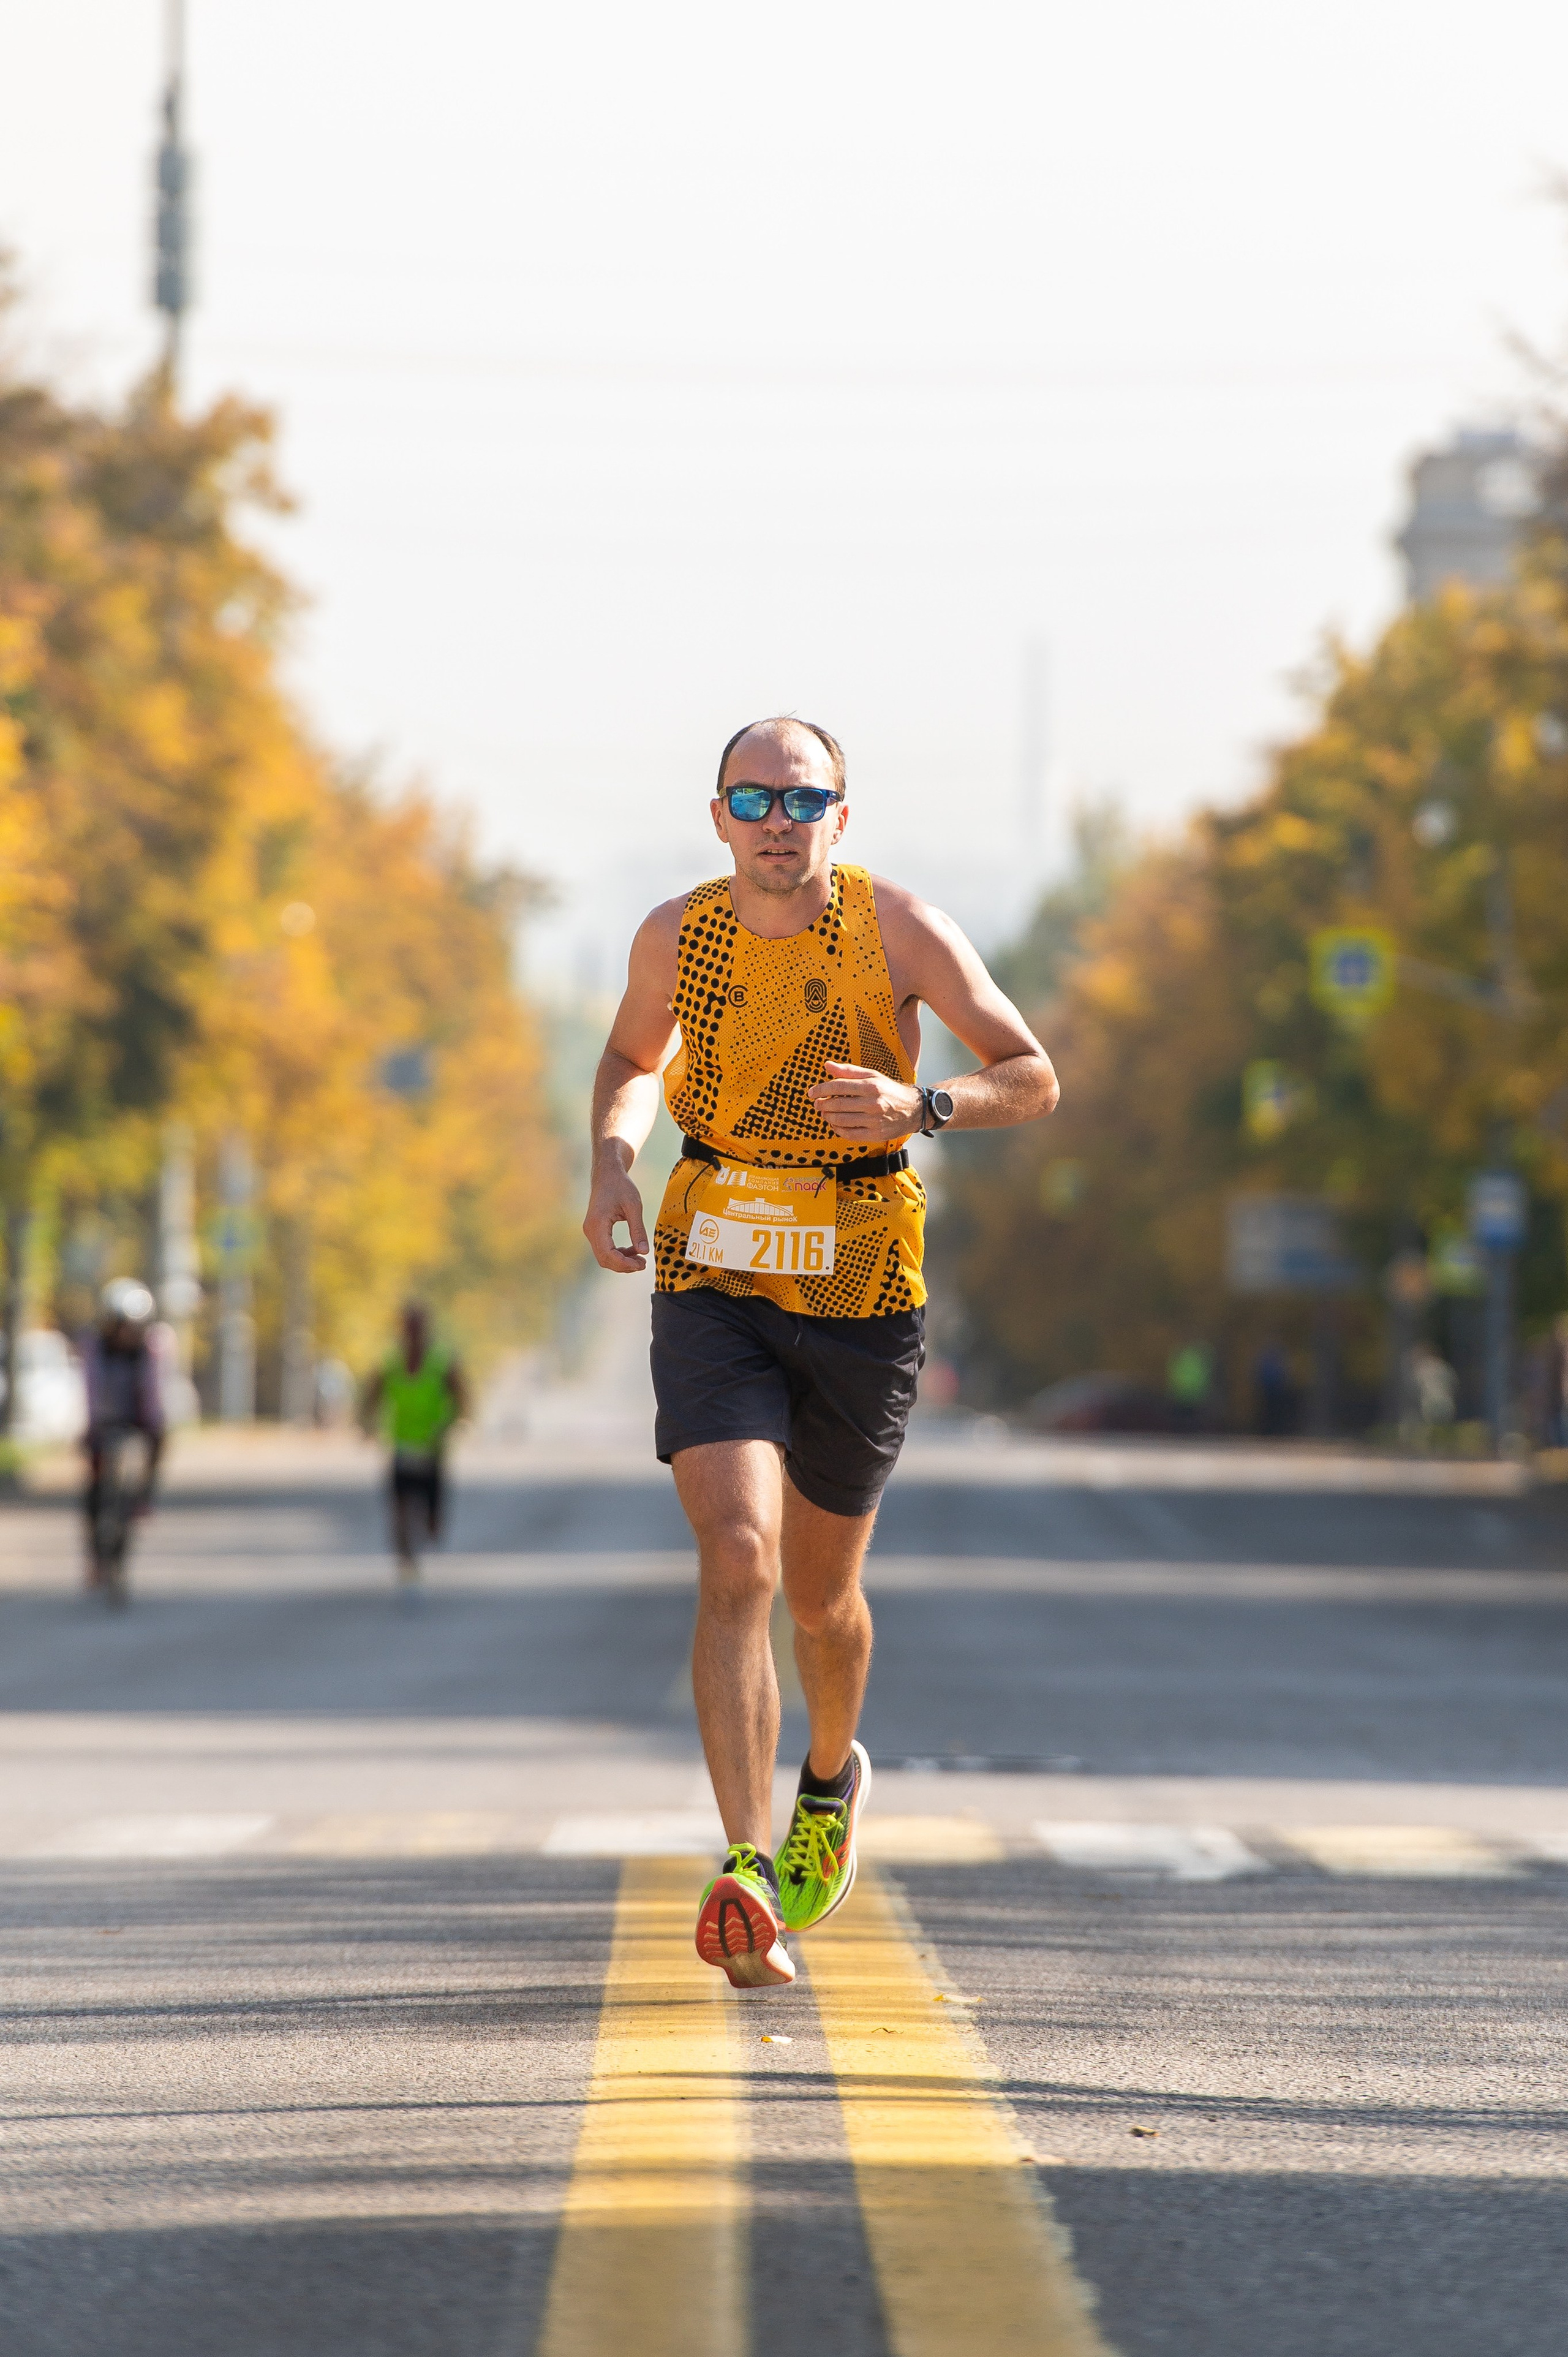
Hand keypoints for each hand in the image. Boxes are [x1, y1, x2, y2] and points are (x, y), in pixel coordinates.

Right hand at [583, 1160, 649, 1271]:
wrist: (607, 1173)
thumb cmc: (620, 1186)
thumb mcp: (633, 1206)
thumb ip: (638, 1230)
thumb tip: (644, 1252)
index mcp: (597, 1224)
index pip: (607, 1254)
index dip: (624, 1264)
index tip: (642, 1264)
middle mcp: (590, 1230)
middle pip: (604, 1259)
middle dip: (623, 1266)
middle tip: (643, 1264)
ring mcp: (591, 1231)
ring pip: (604, 1256)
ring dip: (621, 1261)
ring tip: (640, 1258)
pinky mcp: (595, 1231)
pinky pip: (604, 1249)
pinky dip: (618, 1254)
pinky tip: (632, 1250)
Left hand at [806, 1063, 922, 1141]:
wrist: (913, 1110)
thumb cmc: (890, 1091)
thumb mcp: (872, 1076)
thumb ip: (849, 1071)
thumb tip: (827, 1065)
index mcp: (871, 1086)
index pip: (839, 1086)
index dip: (821, 1089)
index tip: (812, 1092)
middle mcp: (873, 1103)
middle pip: (838, 1104)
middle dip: (822, 1104)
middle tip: (817, 1104)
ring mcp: (874, 1121)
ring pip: (841, 1120)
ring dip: (828, 1117)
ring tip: (825, 1113)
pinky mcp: (875, 1134)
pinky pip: (849, 1134)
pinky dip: (838, 1129)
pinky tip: (835, 1124)